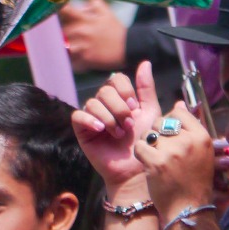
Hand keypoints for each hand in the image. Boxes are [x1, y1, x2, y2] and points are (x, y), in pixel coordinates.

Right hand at [71, 61, 160, 188]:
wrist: (136, 167)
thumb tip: (145, 63)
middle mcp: (105, 104)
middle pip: (105, 90)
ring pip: (93, 102)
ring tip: (119, 133)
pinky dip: (90, 120)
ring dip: (109, 117)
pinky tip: (102, 129)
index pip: (116, 79)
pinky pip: (78, 116)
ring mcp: (92, 116)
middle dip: (119, 107)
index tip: (135, 107)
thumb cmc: (145, 140)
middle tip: (129, 124)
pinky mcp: (82, 130)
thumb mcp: (150, 111)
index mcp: (120, 97)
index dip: (125, 90)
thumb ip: (146, 88)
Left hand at [137, 103, 221, 215]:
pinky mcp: (156, 162)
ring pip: (149, 133)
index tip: (170, 134)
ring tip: (154, 155)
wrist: (188, 207)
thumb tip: (178, 104)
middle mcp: (188, 141)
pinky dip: (140, 154)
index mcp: (202, 136)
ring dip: (148, 143)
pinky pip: (140, 146)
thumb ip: (191, 128)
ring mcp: (172, 151)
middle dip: (157, 132)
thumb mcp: (201, 152)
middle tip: (161, 148)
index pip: (179, 112)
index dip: (170, 120)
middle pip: (162, 121)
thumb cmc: (195, 180)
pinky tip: (147, 162)